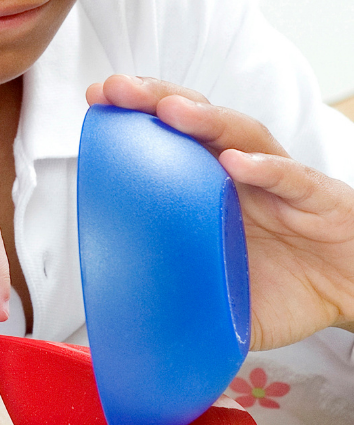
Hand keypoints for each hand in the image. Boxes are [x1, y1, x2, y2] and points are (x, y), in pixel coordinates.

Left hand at [88, 75, 353, 349]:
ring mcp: (281, 184)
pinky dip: (265, 170)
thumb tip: (120, 335)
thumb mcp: (220, 303)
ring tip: (170, 110)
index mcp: (214, 190)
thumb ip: (177, 307)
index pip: (172, 142)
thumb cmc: (287, 290)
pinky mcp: (320, 201)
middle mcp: (244, 175)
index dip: (136, 118)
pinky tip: (238, 163)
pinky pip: (292, 179)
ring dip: (205, 120)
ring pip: (242, 137)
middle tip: (115, 88)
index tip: (95, 100)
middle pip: (198, 123)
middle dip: (156, 99)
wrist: (353, 298)